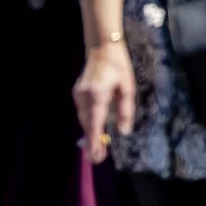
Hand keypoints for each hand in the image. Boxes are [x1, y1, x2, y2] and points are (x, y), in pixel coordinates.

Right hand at [73, 42, 137, 163]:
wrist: (101, 47)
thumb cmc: (118, 66)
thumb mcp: (127, 88)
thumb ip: (125, 111)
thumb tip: (123, 132)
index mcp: (98, 95)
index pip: (95, 123)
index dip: (95, 141)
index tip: (95, 156)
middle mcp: (84, 96)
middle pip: (87, 124)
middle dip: (92, 141)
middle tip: (98, 159)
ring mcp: (78, 94)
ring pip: (84, 119)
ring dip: (90, 133)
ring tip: (98, 149)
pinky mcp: (77, 93)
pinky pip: (83, 112)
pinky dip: (88, 123)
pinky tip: (94, 130)